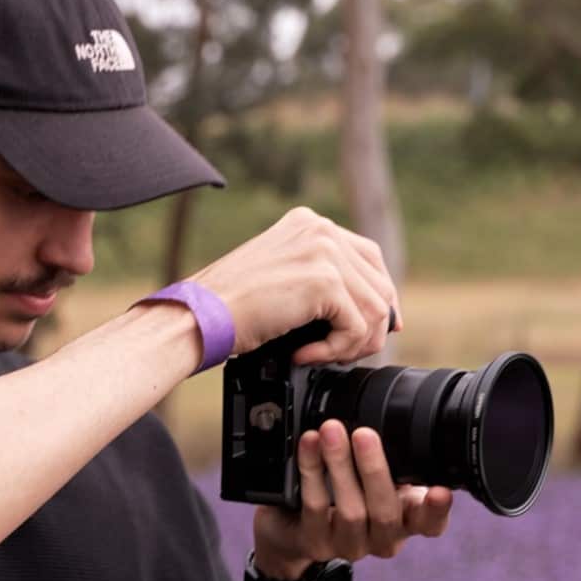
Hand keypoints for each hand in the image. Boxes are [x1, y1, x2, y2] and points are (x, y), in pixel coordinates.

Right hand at [187, 207, 402, 364]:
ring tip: (321, 356)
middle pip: (379, 284)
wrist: (200, 316)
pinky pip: (356, 327)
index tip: (377, 328)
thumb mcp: (281, 276)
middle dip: (371, 327)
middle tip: (345, 353)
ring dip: (352, 344)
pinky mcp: (324, 280)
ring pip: (374, 309)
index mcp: (310, 224)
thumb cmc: (230, 307)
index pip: (369, 257)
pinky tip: (304, 354)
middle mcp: (321, 230)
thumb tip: (369, 309)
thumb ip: (319, 277)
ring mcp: (324, 251)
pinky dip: (335, 351)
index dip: (380, 297)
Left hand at [252, 420, 452, 579]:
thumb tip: (394, 401)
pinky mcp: (317, 542)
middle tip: (364, 434)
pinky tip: (309, 445)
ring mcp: (350, 544)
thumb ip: (394, 455)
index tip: (440, 491)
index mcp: (406, 519)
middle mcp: (382, 538)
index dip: (437, 510)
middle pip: (386, 512)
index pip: (431, 523)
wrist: (298, 525)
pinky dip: (312, 471)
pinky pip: (315, 506)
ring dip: (340, 465)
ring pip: (351, 510)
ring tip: (330, 431)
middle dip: (374, 469)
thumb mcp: (376, 475)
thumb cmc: (349, 491)